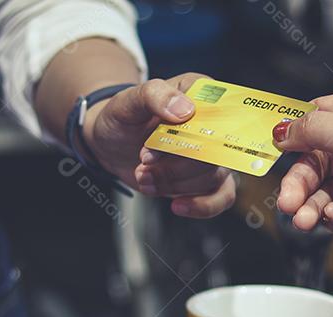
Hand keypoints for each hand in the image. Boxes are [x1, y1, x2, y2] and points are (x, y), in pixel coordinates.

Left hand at [85, 73, 236, 218]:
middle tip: (145, 160)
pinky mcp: (206, 179)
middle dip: (176, 164)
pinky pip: (221, 197)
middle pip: (215, 151)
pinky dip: (201, 206)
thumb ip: (155, 96)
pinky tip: (177, 205)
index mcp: (201, 93)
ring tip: (144, 176)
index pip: (219, 112)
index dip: (195, 133)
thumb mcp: (129, 101)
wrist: (111, 144)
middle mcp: (212, 123)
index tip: (165, 142)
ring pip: (212, 177)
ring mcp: (211, 153)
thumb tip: (185, 111)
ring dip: (175, 184)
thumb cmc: (122, 117)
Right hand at [273, 90, 332, 238]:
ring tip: (303, 219)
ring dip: (311, 207)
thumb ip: (313, 132)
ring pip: (328, 194)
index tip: (269, 154)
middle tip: (287, 203)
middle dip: (298, 184)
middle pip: (315, 165)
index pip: (314, 123)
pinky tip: (330, 221)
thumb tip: (280, 130)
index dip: (291, 139)